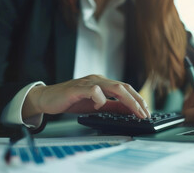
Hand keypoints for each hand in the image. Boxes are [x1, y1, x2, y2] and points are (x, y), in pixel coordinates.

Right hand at [22, 75, 150, 119]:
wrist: (48, 98)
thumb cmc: (71, 100)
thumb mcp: (96, 105)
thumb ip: (111, 107)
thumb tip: (128, 111)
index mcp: (103, 83)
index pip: (125, 88)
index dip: (137, 99)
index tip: (146, 111)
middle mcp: (97, 79)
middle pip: (123, 87)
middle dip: (136, 100)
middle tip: (144, 113)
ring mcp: (88, 82)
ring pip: (113, 87)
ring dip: (126, 100)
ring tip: (133, 111)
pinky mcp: (77, 88)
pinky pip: (93, 90)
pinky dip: (99, 98)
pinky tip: (97, 106)